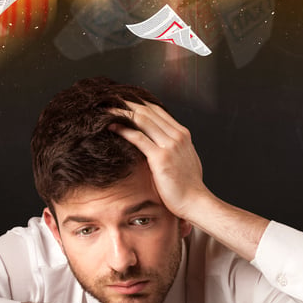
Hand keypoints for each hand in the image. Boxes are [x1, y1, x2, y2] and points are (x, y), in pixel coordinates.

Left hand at [110, 101, 212, 219]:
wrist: (196, 202)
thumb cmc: (188, 186)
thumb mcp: (184, 159)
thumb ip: (174, 147)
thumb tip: (160, 142)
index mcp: (182, 134)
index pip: (157, 110)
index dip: (138, 103)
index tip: (122, 101)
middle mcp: (177, 135)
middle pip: (148, 110)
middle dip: (127, 103)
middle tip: (109, 99)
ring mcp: (170, 145)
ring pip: (142, 119)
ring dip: (122, 112)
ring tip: (106, 109)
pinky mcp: (161, 157)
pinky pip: (138, 137)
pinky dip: (123, 129)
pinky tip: (111, 126)